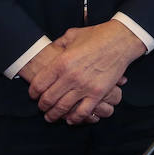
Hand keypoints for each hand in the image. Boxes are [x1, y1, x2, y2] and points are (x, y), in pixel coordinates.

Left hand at [21, 21, 142, 123]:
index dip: (33, 92)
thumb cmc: (97, 35)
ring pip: (63, 108)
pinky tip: (70, 119)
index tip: (33, 95)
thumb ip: (58, 44)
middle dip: (42, 106)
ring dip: (54, 115)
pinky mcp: (98, 93)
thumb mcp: (72, 35)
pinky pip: (83, 112)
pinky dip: (75, 118)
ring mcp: (85, 86)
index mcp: (61, 62)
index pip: (39, 84)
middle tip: (41, 108)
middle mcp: (70, 76)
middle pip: (48, 99)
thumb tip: (51, 49)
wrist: (121, 40)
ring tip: (51, 117)